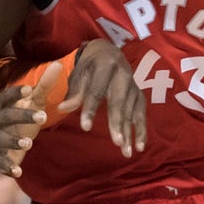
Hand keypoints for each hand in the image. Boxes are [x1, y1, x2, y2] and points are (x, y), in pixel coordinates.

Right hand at [0, 62, 60, 176]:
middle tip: (41, 117)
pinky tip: (18, 172)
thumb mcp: (31, 102)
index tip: (29, 89)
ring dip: (11, 141)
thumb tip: (60, 65)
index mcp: (0, 106)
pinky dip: (6, 167)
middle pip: (2, 117)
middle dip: (20, 116)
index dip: (15, 93)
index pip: (5, 97)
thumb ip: (44, 86)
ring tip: (29, 144)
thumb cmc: (16, 117)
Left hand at [55, 39, 146, 157]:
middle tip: (116, 142)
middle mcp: (123, 74)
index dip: (91, 109)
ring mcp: (133, 85)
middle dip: (117, 122)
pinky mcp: (139, 94)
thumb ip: (74, 92)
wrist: (107, 53)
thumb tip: (62, 109)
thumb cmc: (89, 66)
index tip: (85, 127)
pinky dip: (141, 130)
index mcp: (106, 65)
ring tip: (126, 151)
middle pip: (119, 101)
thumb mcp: (79, 74)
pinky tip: (139, 146)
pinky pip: (141, 114)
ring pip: (132, 110)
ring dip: (130, 131)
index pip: (97, 90)